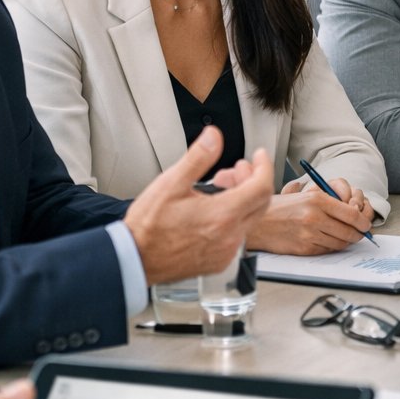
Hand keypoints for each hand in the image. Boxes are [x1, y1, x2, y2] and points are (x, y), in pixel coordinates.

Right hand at [124, 126, 273, 284]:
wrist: (135, 260)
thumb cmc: (148, 226)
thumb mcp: (171, 183)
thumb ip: (198, 158)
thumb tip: (214, 136)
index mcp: (222, 215)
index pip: (262, 186)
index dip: (264, 166)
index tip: (259, 155)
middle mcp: (230, 236)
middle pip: (261, 202)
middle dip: (252, 180)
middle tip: (235, 170)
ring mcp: (226, 251)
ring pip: (249, 219)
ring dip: (243, 199)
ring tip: (219, 188)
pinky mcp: (220, 261)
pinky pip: (237, 235)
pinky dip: (234, 218)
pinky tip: (214, 211)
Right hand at [246, 177, 374, 254]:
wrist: (256, 225)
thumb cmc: (279, 208)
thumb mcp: (303, 195)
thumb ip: (327, 200)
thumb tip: (353, 208)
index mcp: (317, 200)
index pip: (352, 213)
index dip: (363, 221)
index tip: (365, 224)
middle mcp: (315, 217)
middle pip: (350, 231)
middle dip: (358, 234)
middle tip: (360, 234)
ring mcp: (310, 235)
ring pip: (340, 243)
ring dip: (346, 242)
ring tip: (345, 237)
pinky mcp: (305, 249)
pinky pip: (327, 250)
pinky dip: (332, 248)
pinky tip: (329, 242)